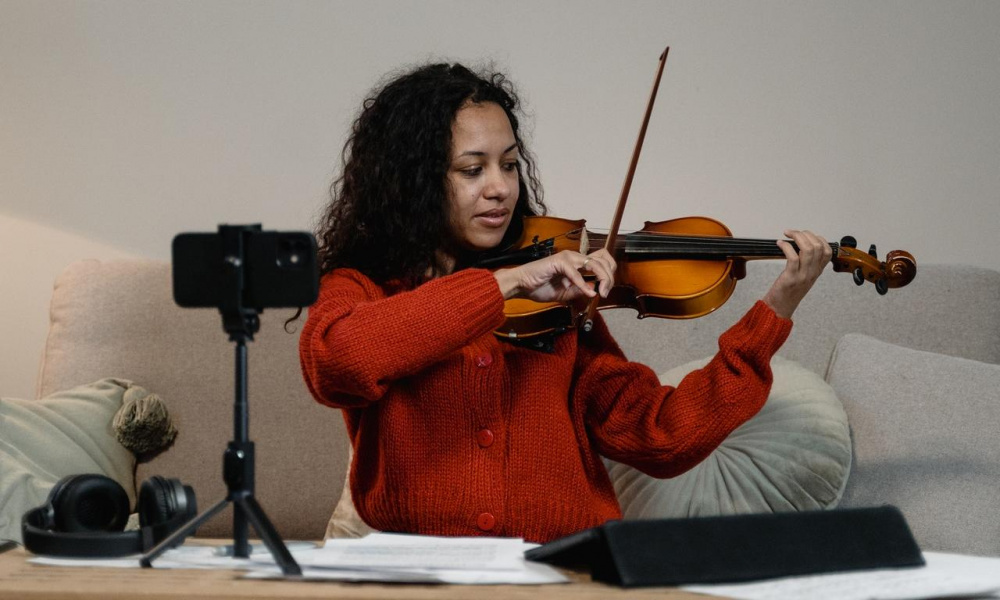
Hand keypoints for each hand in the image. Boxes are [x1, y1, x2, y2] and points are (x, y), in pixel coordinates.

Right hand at [494, 249, 616, 302]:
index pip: (602, 260)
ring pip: (594, 264)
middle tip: (605, 292)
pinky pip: (576, 273)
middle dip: (609, 277)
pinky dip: (583, 284)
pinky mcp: (559, 261)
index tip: (606, 289)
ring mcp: (568, 258)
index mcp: (577, 263)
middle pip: (603, 260)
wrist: (521, 285)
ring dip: (602, 278)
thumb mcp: (567, 293)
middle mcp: (575, 257)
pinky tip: (587, 293)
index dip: (609, 273)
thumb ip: (581, 290)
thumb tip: (596, 290)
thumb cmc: (540, 287)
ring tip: (600, 292)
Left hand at [762, 230, 831, 318]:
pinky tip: (780, 243)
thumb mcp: (804, 277)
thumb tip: (800, 243)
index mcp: (817, 271)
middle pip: (817, 246)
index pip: (828, 250)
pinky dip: (786, 246)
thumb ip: (806, 263)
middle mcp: (813, 273)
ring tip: (787, 234)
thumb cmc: (788, 291)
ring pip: (807, 249)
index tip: (806, 235)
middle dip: (805, 234)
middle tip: (793, 232)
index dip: (818, 238)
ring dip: (797, 237)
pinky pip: (792, 257)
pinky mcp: (791, 278)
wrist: (780, 308)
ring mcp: (803, 275)